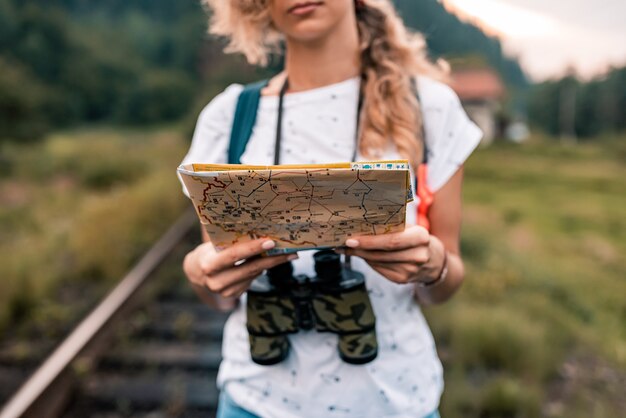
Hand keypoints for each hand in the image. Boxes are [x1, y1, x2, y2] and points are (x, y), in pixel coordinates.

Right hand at [183, 238, 297, 297]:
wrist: (196, 271)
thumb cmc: (209, 251)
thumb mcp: (215, 245)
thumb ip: (232, 243)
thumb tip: (260, 234)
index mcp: (209, 265)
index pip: (234, 255)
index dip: (253, 248)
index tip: (271, 242)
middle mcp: (216, 281)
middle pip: (250, 268)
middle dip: (272, 259)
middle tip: (290, 251)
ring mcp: (225, 291)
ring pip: (254, 275)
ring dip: (271, 265)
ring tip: (288, 254)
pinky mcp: (233, 295)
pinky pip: (252, 280)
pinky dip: (261, 270)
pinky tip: (269, 262)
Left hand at [337, 226, 445, 284]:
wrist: (435, 262)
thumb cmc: (418, 240)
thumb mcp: (412, 229)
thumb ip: (393, 226)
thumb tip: (363, 225)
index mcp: (421, 237)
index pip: (391, 241)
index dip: (370, 241)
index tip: (351, 239)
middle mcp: (417, 256)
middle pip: (382, 254)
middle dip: (359, 249)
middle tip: (343, 244)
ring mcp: (410, 271)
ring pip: (378, 262)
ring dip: (360, 255)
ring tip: (347, 248)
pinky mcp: (402, 280)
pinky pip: (379, 269)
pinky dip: (368, 261)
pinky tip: (361, 255)